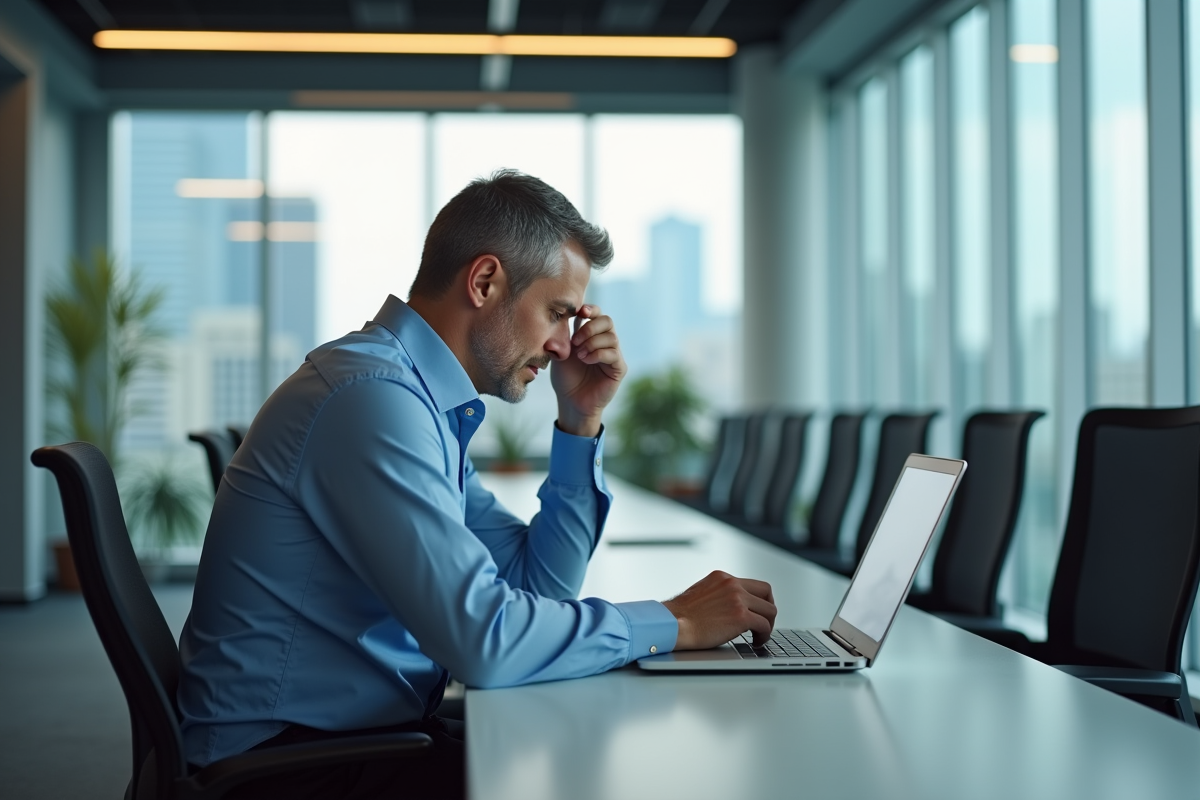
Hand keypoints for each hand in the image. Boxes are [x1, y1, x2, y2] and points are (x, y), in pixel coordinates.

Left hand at [551, 305, 626, 436]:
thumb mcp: (561, 352)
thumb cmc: (565, 377)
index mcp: (592, 335)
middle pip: (608, 321)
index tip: (580, 312)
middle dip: (590, 328)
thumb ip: (566, 334)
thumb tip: (567, 315)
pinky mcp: (619, 369)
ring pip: (611, 337)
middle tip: (575, 341)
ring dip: (592, 343)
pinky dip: (598, 354)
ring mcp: (614, 355)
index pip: (598, 315)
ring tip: (579, 355)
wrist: (570, 401)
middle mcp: (605, 343)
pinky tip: (586, 360)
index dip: (591, 310)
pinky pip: (613, 354)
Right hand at [662, 571, 776, 649]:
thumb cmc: (680, 616)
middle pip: (766, 592)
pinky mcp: (741, 616)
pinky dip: (764, 635)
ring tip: (760, 635)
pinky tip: (756, 642)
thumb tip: (729, 608)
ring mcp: (738, 599)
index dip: (759, 599)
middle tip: (764, 622)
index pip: (752, 583)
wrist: (672, 624)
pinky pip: (764, 625)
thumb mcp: (701, 594)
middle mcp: (732, 584)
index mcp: (722, 578)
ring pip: (769, 610)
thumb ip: (718, 595)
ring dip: (768, 624)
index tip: (757, 610)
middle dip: (768, 609)